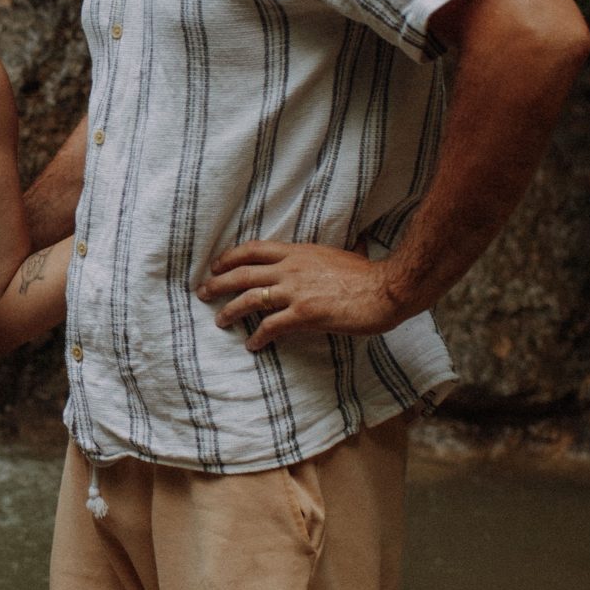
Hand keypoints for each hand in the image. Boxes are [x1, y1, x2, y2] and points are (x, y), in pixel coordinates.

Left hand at [198, 241, 404, 352]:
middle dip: (218, 283)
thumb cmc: (370, 275)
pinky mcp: (304, 314)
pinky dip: (258, 337)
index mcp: (298, 252)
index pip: (253, 249)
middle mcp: (291, 268)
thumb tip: (357, 245)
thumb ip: (339, 253)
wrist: (386, 289)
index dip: (230, 257)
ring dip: (230, 311)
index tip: (216, 265)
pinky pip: (271, 326)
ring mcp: (296, 291)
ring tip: (219, 320)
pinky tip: (253, 345)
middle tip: (203, 292)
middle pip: (243, 273)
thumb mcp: (346, 255)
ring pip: (250, 299)